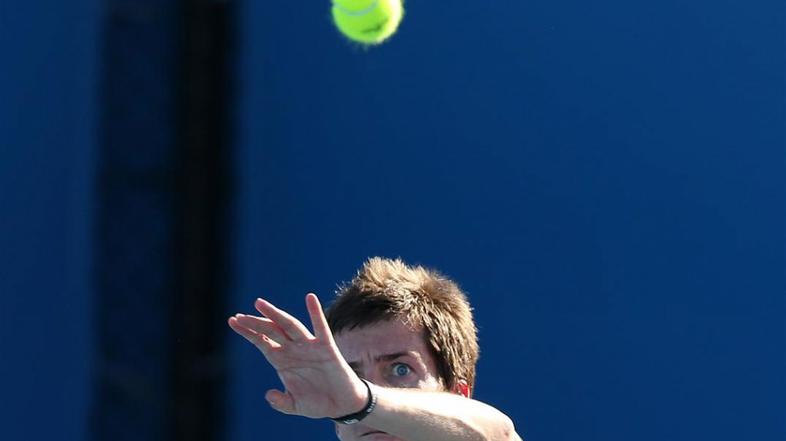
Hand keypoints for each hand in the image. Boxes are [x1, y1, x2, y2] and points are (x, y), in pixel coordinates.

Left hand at [228, 293, 367, 418]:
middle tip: (240, 316)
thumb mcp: (295, 406)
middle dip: (255, 323)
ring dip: (275, 314)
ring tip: (260, 304)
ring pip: (290, 326)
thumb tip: (269, 395)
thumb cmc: (317, 403)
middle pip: (271, 331)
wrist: (341, 405)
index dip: (247, 332)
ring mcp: (309, 347)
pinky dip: (315, 312)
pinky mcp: (326, 347)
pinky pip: (320, 327)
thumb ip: (281, 402)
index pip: (262, 341)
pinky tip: (310, 298)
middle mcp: (293, 350)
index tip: (232, 321)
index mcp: (282, 361)